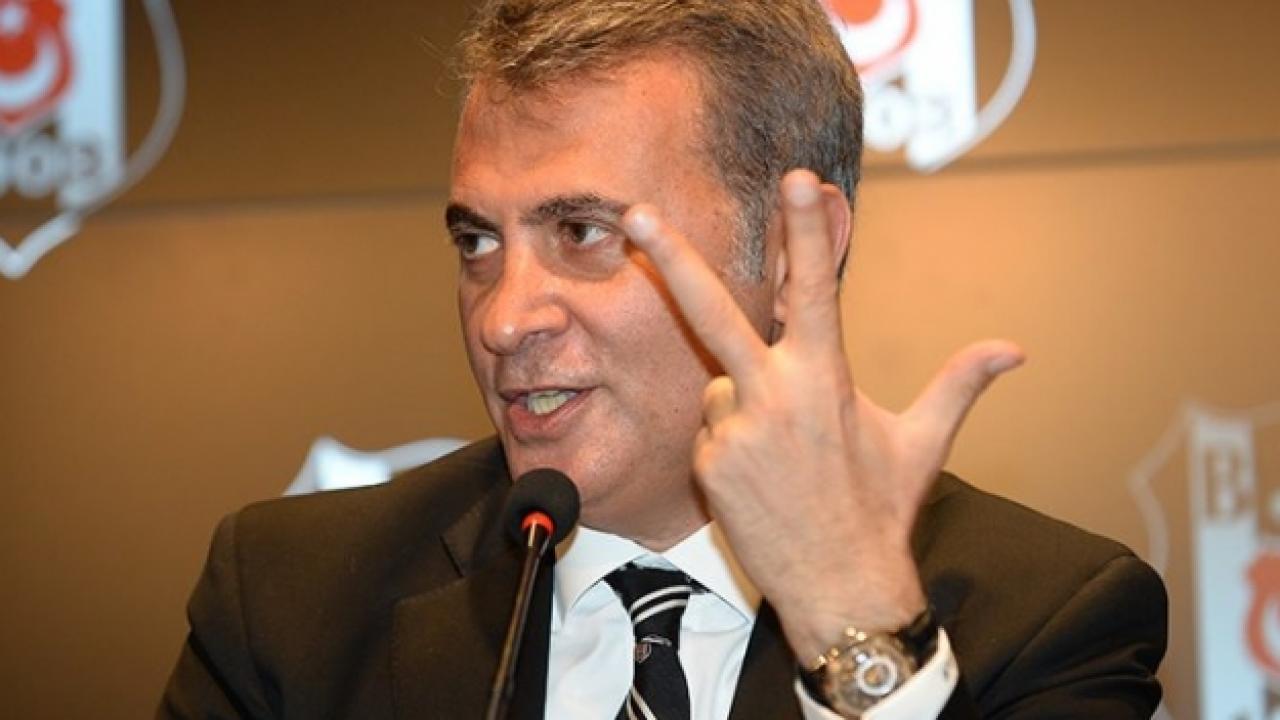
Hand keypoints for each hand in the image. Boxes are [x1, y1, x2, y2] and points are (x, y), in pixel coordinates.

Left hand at [622, 169, 1023, 660]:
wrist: (841, 589)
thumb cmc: (882, 511)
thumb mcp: (923, 443)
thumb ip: (960, 384)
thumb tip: (1016, 349)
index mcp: (826, 380)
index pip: (814, 291)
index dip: (808, 232)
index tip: (797, 180)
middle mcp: (773, 397)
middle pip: (713, 313)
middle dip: (674, 258)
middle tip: (638, 214)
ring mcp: (734, 432)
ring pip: (722, 386)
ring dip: (745, 403)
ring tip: (784, 456)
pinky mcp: (708, 463)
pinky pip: (711, 431)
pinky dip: (730, 441)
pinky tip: (760, 477)